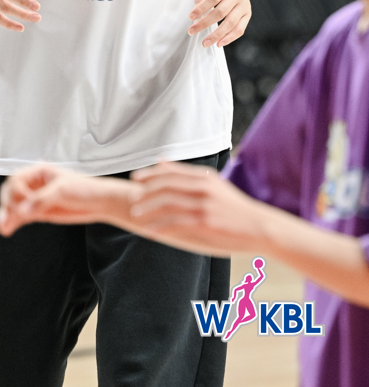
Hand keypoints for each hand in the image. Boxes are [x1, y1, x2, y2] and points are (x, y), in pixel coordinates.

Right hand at [0, 165, 136, 234]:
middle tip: (7, 216)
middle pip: (11, 191)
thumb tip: (23, 210)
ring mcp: (35, 198)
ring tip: (3, 227)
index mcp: (39, 171)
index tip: (23, 202)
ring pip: (14, 205)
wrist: (98, 203)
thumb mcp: (63, 190)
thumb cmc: (84, 189)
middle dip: (7, 203)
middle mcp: (34, 184)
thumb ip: (42, 199)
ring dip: (6, 215)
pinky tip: (7, 230)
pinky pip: (21, 217)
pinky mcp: (38, 211)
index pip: (17, 178)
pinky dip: (13, 222)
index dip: (16, 191)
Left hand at [129, 162, 265, 255]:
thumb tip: (163, 161)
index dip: (151, 173)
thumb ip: (190, 176)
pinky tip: (152, 232)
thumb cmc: (235, 208)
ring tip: (137, 216)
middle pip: (166, 186)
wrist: (260, 227)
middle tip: (132, 199)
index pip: (171, 171)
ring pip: (168, 205)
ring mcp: (204, 205)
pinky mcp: (205, 223)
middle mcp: (203, 188)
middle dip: (146, 192)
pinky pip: (176, 224)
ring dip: (149, 210)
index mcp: (205, 177)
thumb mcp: (215, 185)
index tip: (136, 178)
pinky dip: (161, 227)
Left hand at [188, 0, 251, 47]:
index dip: (202, 8)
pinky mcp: (247, 14)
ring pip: (231, 23)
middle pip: (221, 12)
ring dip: (217, 35)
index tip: (190, 17)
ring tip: (205, 43)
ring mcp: (244, 5)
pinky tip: (219, 43)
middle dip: (205, 23)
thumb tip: (197, 2)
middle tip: (191, 31)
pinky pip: (240, 29)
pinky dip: (230, 38)